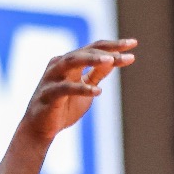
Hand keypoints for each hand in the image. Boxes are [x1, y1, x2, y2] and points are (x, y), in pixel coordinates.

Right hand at [21, 39, 135, 142]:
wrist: (40, 129)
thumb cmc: (64, 107)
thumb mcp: (85, 87)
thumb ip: (96, 74)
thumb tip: (113, 60)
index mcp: (69, 61)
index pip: (94, 48)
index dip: (113, 46)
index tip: (133, 44)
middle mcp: (59, 64)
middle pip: (85, 51)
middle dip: (106, 52)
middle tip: (126, 54)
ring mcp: (52, 78)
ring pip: (71, 61)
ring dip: (91, 59)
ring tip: (110, 61)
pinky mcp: (48, 94)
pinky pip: (65, 88)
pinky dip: (81, 89)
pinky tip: (97, 91)